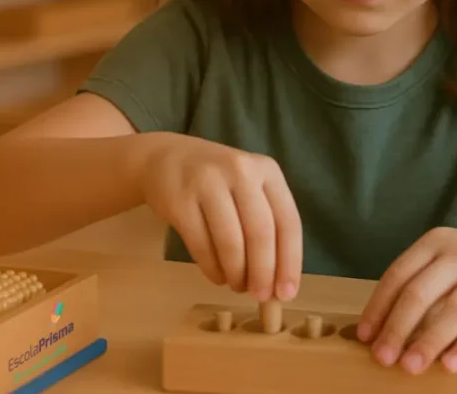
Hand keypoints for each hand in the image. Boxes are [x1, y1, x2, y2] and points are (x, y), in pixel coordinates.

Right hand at [135, 133, 301, 301]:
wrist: (166, 158)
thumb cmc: (218, 181)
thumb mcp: (249, 187)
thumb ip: (267, 223)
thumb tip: (279, 281)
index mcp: (267, 170)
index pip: (288, 221)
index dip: (290, 261)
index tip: (287, 293)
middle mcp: (241, 171)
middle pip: (261, 233)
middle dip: (263, 272)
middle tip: (260, 297)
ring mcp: (208, 183)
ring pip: (231, 241)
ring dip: (237, 274)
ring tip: (237, 286)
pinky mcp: (180, 200)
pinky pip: (201, 245)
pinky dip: (213, 269)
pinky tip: (218, 276)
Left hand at [356, 227, 456, 374]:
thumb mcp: (448, 257)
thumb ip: (421, 281)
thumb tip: (384, 325)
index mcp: (436, 242)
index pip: (398, 274)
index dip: (379, 307)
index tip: (366, 336)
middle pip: (420, 293)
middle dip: (397, 329)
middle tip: (383, 358)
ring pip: (453, 310)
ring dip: (429, 342)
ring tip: (411, 367)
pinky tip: (452, 365)